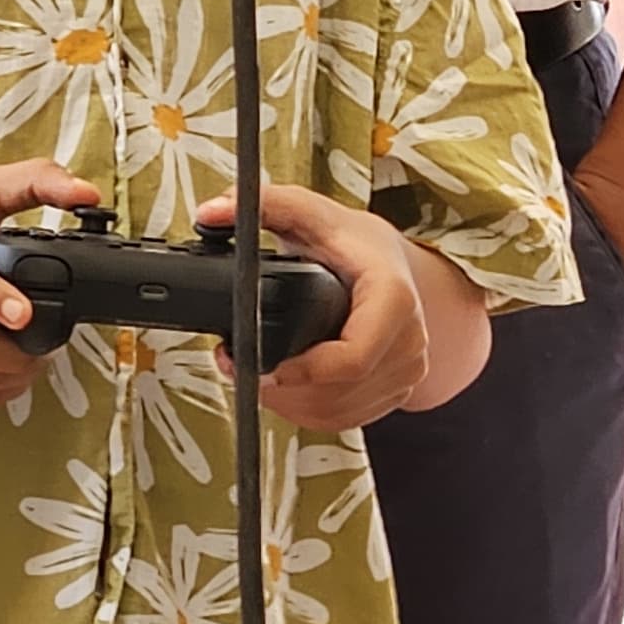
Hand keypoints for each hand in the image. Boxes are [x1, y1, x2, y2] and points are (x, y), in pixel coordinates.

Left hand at [202, 183, 431, 430]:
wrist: (396, 267)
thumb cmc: (356, 243)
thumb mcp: (313, 213)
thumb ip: (266, 205)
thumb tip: (213, 211)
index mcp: (394, 299)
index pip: (352, 360)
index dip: (302, 372)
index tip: (259, 363)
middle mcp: (410, 341)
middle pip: (338, 393)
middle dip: (280, 388)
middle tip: (238, 366)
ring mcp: (407, 372)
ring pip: (337, 412)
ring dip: (288, 403)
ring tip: (254, 374)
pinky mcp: (396, 392)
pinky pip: (345, 419)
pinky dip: (308, 410)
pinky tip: (284, 386)